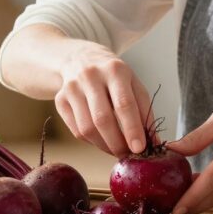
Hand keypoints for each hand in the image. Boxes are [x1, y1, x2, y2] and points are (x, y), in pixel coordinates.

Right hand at [55, 42, 154, 157]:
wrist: (80, 58)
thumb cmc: (113, 76)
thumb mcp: (133, 84)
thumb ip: (144, 112)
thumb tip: (152, 143)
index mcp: (115, 70)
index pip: (124, 104)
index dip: (132, 129)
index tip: (140, 148)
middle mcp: (90, 76)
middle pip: (102, 118)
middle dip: (117, 143)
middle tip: (128, 155)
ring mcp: (72, 88)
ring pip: (87, 128)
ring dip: (104, 146)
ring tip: (116, 150)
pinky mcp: (60, 99)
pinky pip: (76, 130)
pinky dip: (92, 142)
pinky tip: (102, 140)